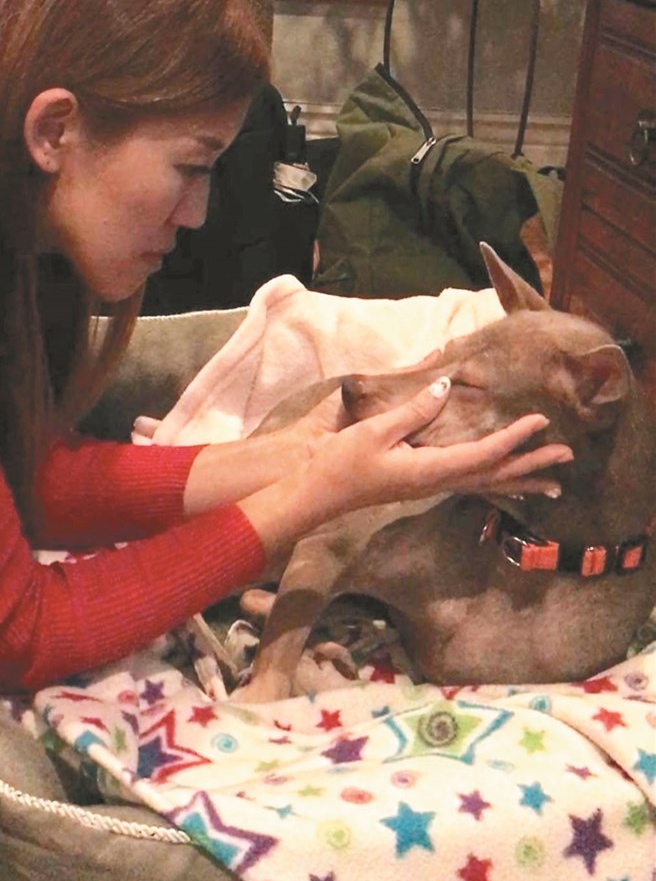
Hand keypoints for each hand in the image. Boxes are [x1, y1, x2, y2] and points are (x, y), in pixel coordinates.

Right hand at [306, 376, 572, 517]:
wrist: (314, 493)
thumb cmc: (340, 462)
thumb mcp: (375, 431)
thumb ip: (413, 410)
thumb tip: (446, 388)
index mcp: (429, 471)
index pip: (483, 454)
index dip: (513, 438)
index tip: (540, 421)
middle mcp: (436, 482)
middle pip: (494, 475)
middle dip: (531, 465)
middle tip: (566, 456)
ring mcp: (428, 486)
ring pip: (484, 483)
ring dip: (519, 479)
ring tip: (551, 484)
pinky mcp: (420, 482)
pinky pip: (468, 482)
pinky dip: (494, 481)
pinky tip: (503, 483)